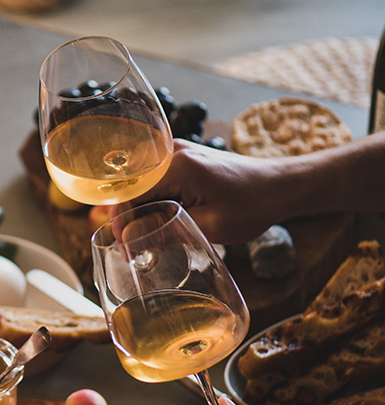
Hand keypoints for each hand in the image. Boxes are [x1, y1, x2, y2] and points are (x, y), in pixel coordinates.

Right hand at [132, 140, 291, 243]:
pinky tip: (159, 224)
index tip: (125, 250)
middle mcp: (171, 152)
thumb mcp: (209, 226)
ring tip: (146, 241)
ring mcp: (175, 152)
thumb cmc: (253, 204)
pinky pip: (154, 181)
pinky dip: (152, 203)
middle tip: (133, 252)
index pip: (130, 194)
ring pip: (141, 185)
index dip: (122, 224)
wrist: (281, 185)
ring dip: (140, 213)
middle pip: (131, 188)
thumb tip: (128, 240)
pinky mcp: (181, 158)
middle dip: (128, 220)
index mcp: (177, 166)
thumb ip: (165, 230)